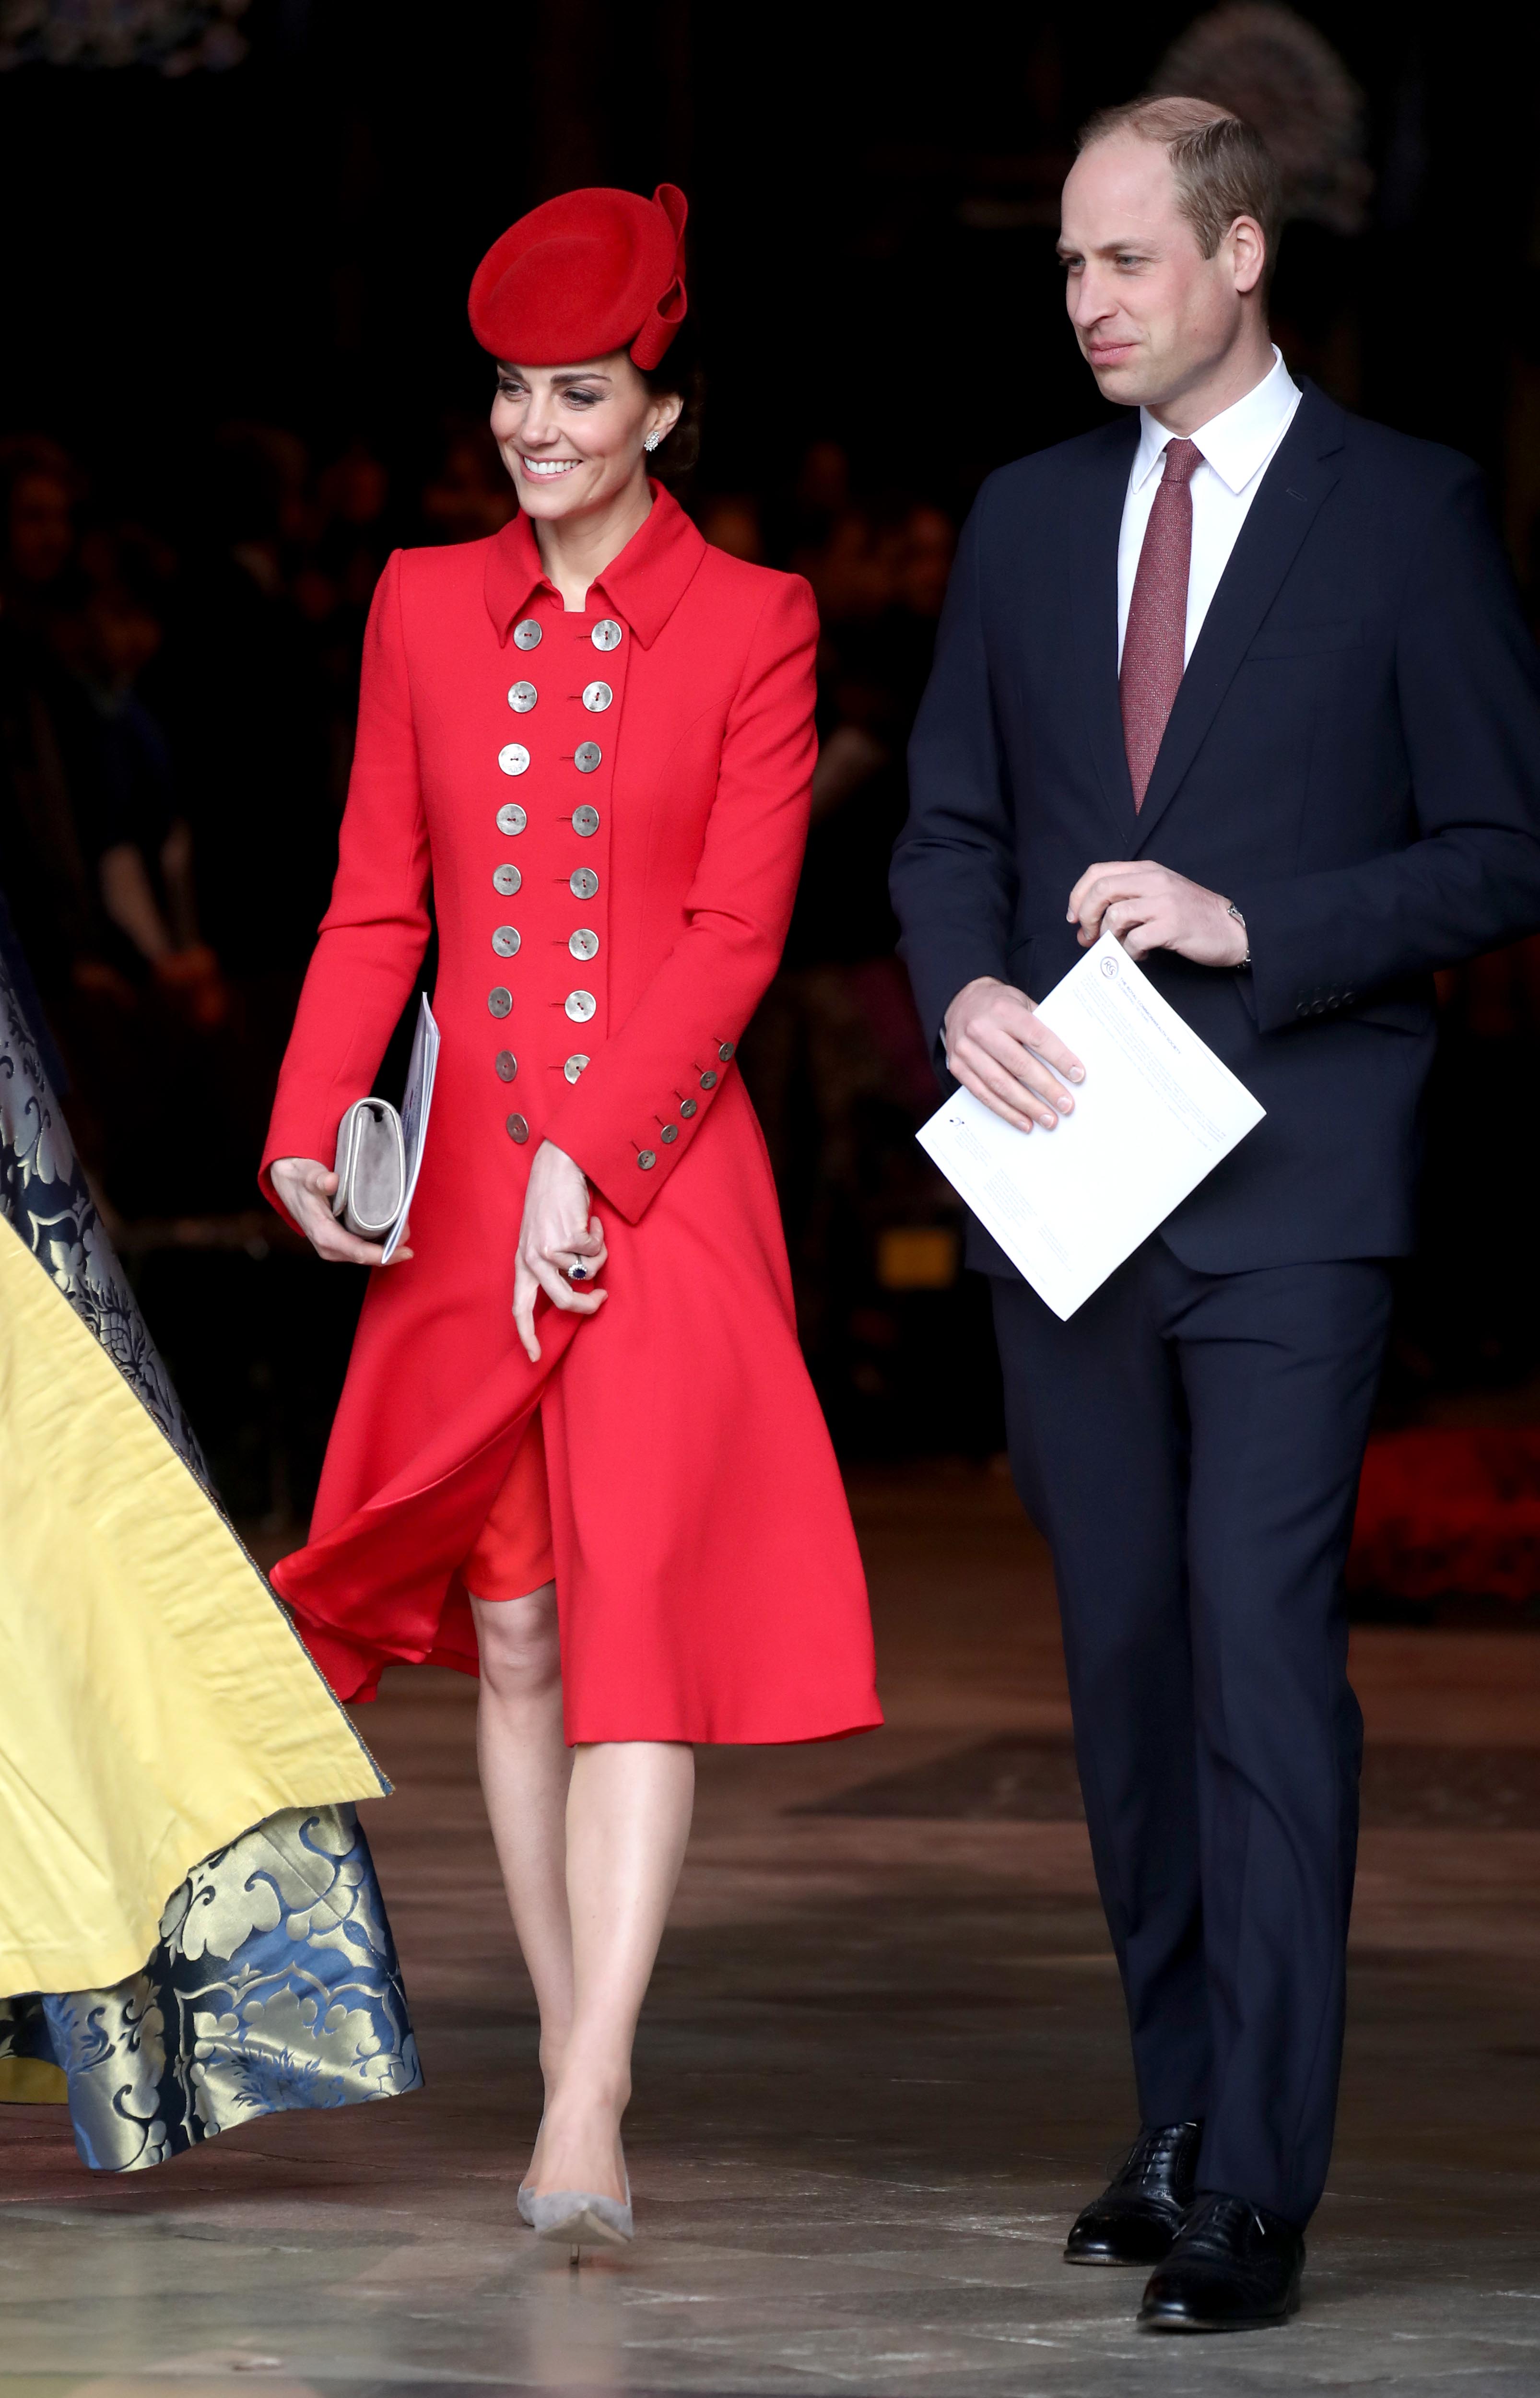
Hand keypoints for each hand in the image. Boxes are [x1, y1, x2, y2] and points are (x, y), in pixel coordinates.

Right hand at [269, 1155, 412, 1266]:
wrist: (288, 1182)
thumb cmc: (300, 1179)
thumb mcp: (308, 1176)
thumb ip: (319, 1180)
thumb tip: (332, 1181)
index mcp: (324, 1235)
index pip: (358, 1252)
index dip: (383, 1254)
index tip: (405, 1250)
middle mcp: (330, 1247)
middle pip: (367, 1255)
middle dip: (390, 1248)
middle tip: (409, 1230)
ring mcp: (334, 1246)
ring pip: (366, 1252)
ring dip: (386, 1244)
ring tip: (404, 1228)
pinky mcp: (339, 1241)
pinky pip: (362, 1246)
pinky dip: (378, 1240)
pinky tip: (392, 1228)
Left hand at [513, 1139, 608, 1362]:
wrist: (557, 1168)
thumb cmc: (553, 1203)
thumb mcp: (544, 1238)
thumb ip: (555, 1265)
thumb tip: (580, 1287)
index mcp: (522, 1262)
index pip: (520, 1307)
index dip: (527, 1334)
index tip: (534, 1356)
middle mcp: (532, 1258)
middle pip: (563, 1300)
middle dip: (587, 1305)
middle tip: (602, 1297)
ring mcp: (549, 1248)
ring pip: (586, 1272)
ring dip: (596, 1253)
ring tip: (587, 1230)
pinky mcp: (568, 1237)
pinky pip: (595, 1251)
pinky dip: (598, 1236)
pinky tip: (588, 1219)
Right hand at [943, 976, 1084, 1133]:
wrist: (960, 1001)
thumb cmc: (999, 1004)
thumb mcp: (1021, 1003)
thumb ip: (1041, 1025)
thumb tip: (1068, 1061)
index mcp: (1003, 1010)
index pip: (1037, 1037)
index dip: (1059, 1058)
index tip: (1077, 1075)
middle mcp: (982, 1029)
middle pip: (1019, 1065)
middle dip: (1046, 1088)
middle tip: (1066, 1105)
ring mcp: (966, 1050)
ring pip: (1001, 1085)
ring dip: (1028, 1106)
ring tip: (1048, 1119)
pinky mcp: (958, 1067)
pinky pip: (983, 1095)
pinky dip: (1006, 1111)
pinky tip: (1024, 1121)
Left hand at [1067, 861, 1246, 966]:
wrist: (1232, 928)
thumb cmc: (1192, 916)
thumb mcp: (1158, 896)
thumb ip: (1125, 903)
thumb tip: (1085, 927)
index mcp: (1147, 870)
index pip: (1098, 872)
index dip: (1078, 895)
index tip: (1074, 918)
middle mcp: (1154, 881)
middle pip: (1101, 891)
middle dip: (1086, 918)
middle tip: (1088, 938)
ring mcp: (1164, 902)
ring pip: (1115, 915)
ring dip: (1108, 938)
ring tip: (1119, 948)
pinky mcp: (1172, 926)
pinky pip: (1135, 939)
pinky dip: (1130, 952)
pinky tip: (1141, 955)